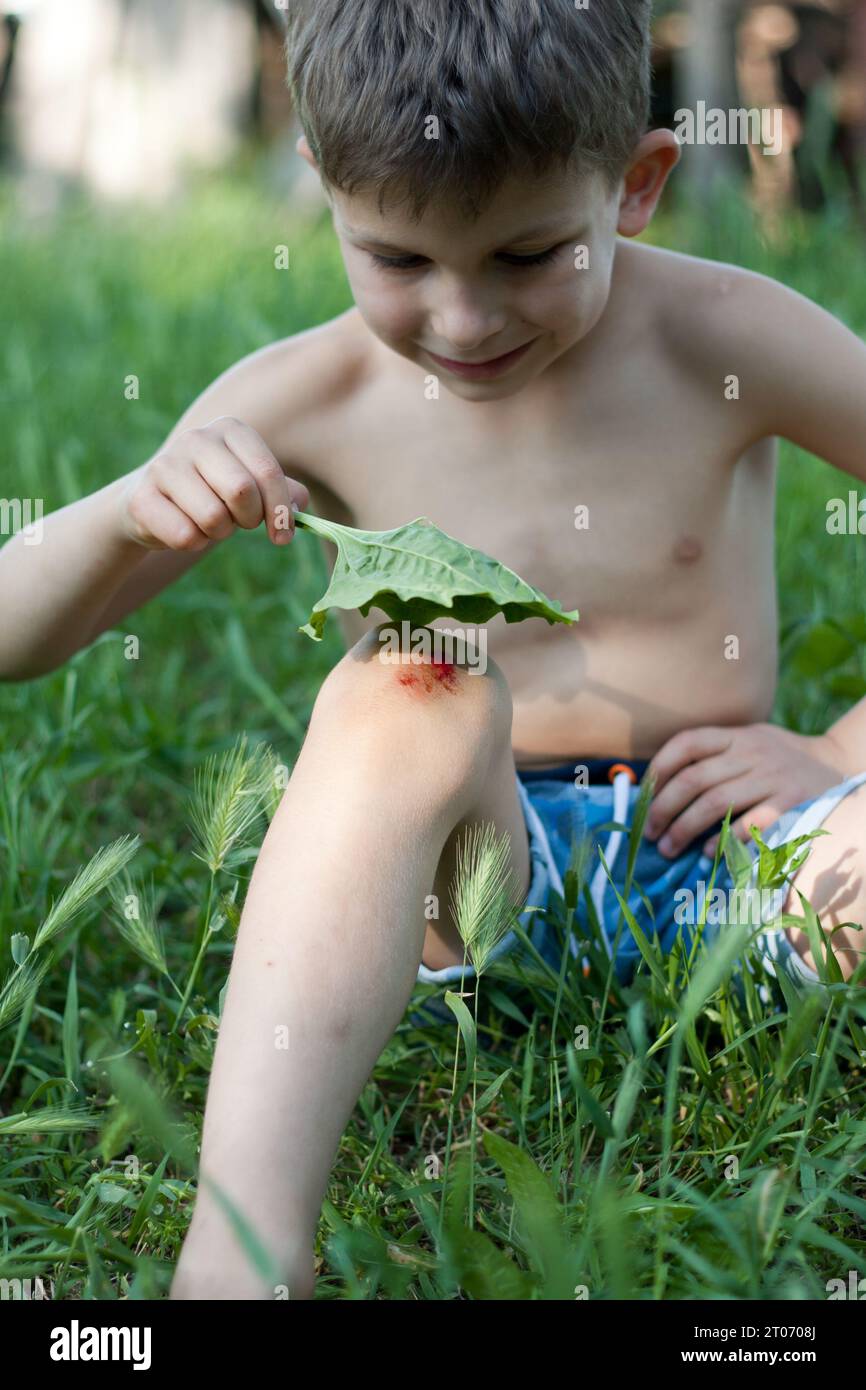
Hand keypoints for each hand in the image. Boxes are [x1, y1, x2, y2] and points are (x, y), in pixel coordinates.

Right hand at [117, 416, 308, 551]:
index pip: (267, 471)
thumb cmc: (213, 493)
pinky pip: (185, 536)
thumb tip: (299, 506)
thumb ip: (282, 492)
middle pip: (242, 492)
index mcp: (230, 430)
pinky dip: (193, 544)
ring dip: (218, 534)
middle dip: (249, 520)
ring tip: (208, 522)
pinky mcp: (141, 496)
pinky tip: (183, 529)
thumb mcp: (251, 486)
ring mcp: (164, 464)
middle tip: (240, 524)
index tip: (282, 536)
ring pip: (213, 517)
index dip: (280, 511)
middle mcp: (196, 438)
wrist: (152, 503)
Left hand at [643, 722, 850, 859]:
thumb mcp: (748, 740)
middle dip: (664, 808)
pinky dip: (725, 839)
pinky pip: (751, 823)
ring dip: (685, 829)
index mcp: (736, 735)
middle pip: (695, 779)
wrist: (834, 763)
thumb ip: (713, 754)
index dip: (660, 768)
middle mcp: (751, 752)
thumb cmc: (777, 758)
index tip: (643, 796)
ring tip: (669, 848)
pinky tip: (708, 852)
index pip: (688, 743)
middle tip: (650, 833)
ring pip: (716, 802)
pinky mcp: (791, 802)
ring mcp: (772, 777)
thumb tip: (659, 786)